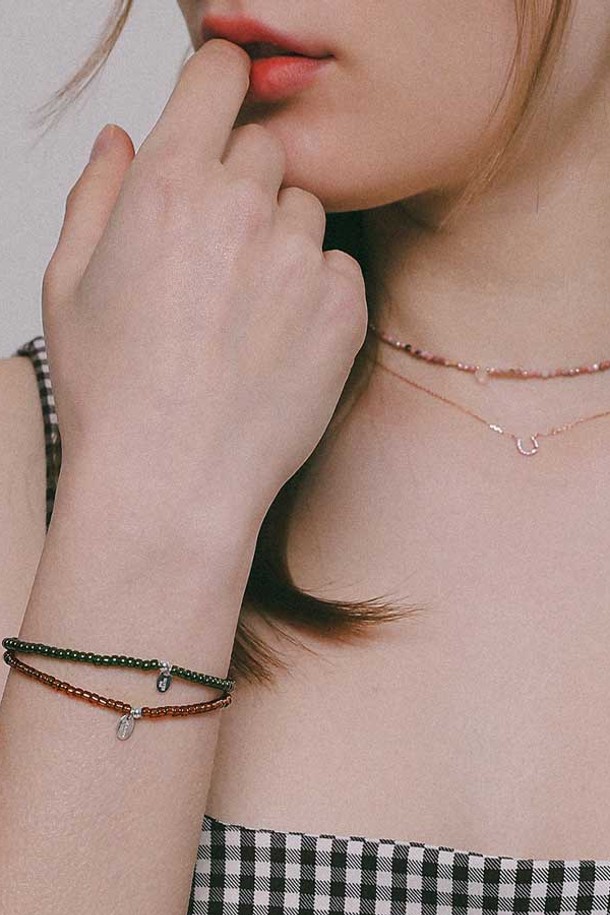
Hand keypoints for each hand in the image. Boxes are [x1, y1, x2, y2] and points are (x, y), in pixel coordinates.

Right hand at [41, 39, 367, 530]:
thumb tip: (120, 138)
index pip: (219, 76)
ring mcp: (300, 257)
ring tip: (242, 310)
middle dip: (243, 182)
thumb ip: (97, 192)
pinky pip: (337, 267)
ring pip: (305, 211)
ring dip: (279, 240)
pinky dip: (314, 290)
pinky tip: (275, 339)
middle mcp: (241, 207)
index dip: (220, 84)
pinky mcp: (344, 307)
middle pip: (266, 148)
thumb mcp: (68, 284)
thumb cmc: (114, 393)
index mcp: (167, 185)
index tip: (220, 107)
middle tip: (215, 253)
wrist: (173, 481)